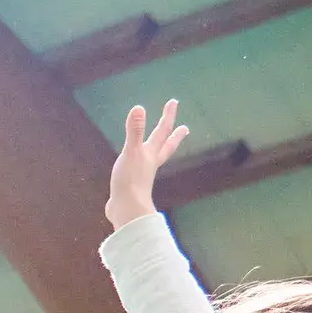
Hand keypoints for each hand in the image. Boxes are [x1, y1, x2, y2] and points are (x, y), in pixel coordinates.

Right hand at [107, 100, 189, 228]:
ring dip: (159, 151)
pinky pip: (138, 171)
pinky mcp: (132, 186)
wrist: (126, 210)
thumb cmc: (130, 181)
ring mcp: (142, 175)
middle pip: (166, 146)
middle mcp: (150, 163)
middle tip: (185, 128)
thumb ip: (134, 131)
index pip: (162, 131)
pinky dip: (138, 166)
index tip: (173, 102)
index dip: (167, 116)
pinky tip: (134, 168)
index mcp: (151, 154)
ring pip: (154, 159)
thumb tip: (139, 108)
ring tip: (159, 147)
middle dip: (174, 136)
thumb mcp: (130, 152)